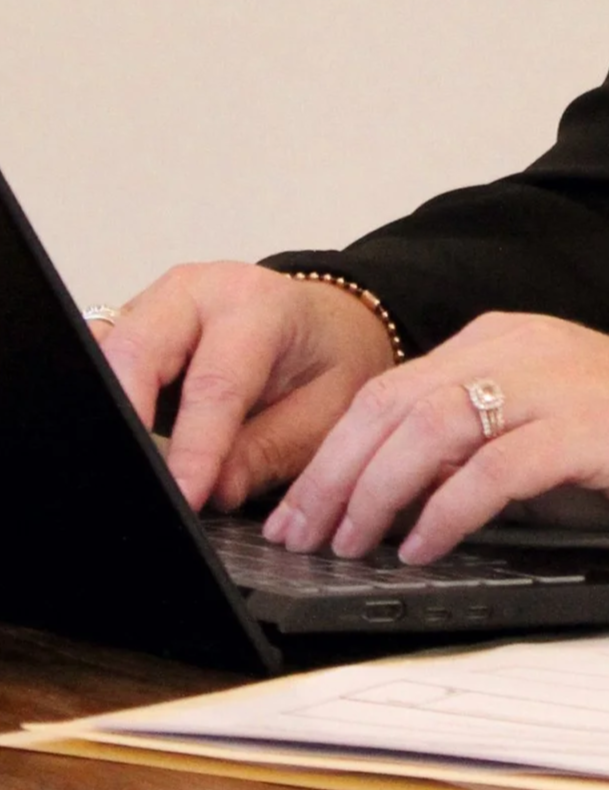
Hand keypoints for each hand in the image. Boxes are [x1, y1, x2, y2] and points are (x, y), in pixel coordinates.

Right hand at [90, 263, 398, 510]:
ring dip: (106, 408)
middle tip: (134, 483)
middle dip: (126, 417)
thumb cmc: (328, 362)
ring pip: (104, 352)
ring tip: (119, 469)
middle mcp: (196, 293)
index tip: (184, 496)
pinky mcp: (128, 328)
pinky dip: (101, 401)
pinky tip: (114, 445)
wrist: (327, 326)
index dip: (196, 447)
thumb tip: (215, 491)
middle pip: (137, 350)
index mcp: (257, 304)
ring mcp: (153, 306)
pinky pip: (98, 361)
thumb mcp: (325, 410)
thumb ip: (270, 450)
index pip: (215, 382)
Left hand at [260, 312, 608, 566]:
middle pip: (397, 403)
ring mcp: (560, 380)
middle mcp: (526, 346)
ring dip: (378, 492)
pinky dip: (447, 510)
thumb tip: (390, 496)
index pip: (391, 388)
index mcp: (510, 339)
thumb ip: (479, 442)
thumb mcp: (547, 431)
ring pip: (433, 426)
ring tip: (353, 545)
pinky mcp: (593, 425)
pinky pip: (496, 466)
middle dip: (336, 476)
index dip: (332, 451)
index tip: (299, 510)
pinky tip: (424, 547)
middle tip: (305, 536)